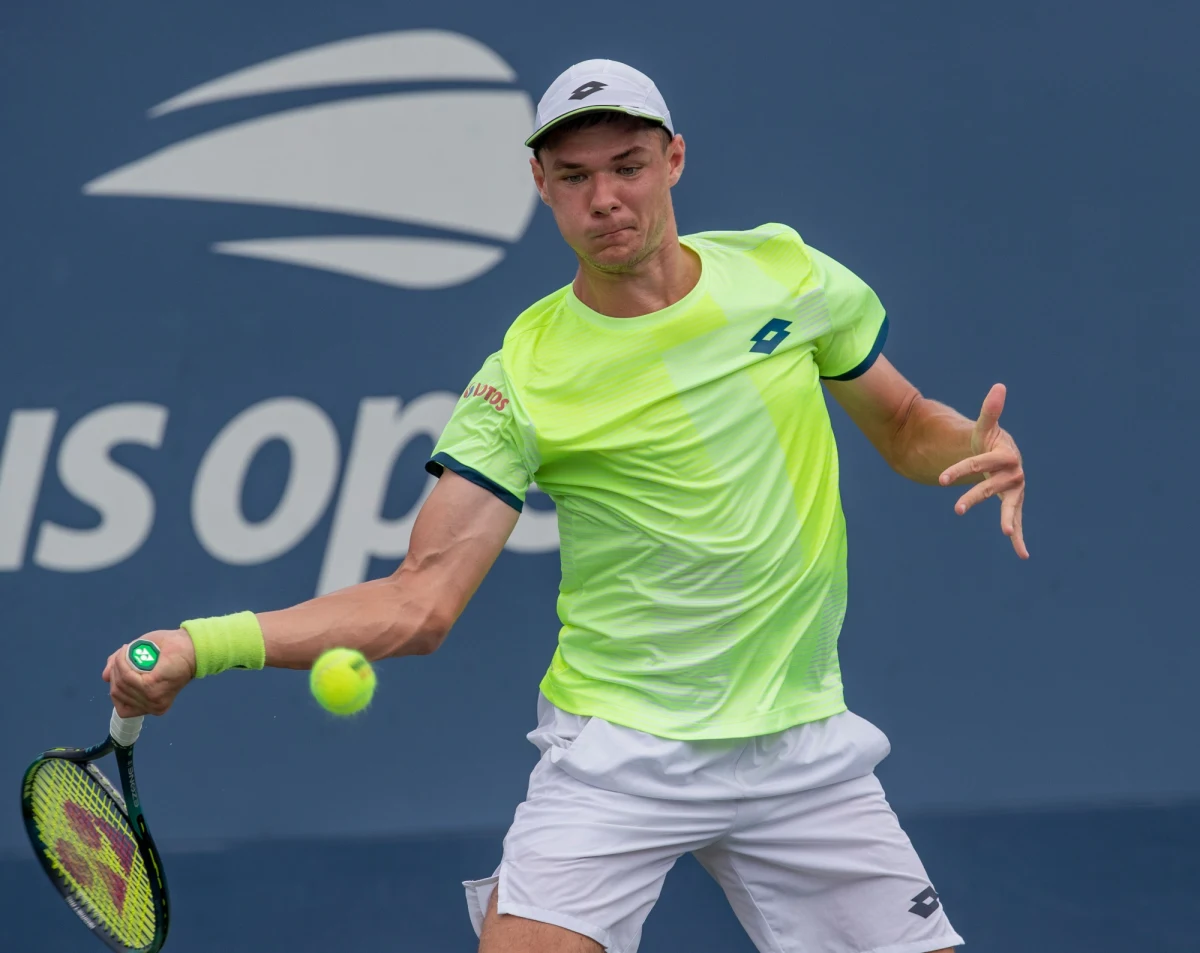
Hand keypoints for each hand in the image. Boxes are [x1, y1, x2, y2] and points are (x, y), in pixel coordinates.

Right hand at [102, 629, 196, 717]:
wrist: (192, 645)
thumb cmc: (169, 651)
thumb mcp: (139, 659)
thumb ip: (122, 669)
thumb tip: (105, 677)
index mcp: (152, 706)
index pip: (121, 707)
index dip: (115, 685)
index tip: (118, 667)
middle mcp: (153, 707)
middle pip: (117, 693)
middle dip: (114, 673)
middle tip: (122, 654)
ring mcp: (153, 700)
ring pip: (120, 685)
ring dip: (118, 665)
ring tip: (125, 650)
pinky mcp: (152, 688)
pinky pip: (127, 677)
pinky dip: (123, 663)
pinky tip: (127, 651)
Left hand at [938, 384, 1027, 558]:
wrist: (1001, 456)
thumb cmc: (989, 441)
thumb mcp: (985, 428)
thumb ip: (990, 411)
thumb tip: (999, 386)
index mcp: (1005, 455)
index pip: (980, 462)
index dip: (961, 469)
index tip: (941, 480)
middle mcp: (1014, 474)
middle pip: (993, 485)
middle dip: (976, 496)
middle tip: (956, 508)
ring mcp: (1015, 490)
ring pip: (1009, 506)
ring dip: (1009, 519)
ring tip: (1007, 533)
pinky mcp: (1013, 504)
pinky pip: (1017, 521)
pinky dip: (1019, 538)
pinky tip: (1022, 555)